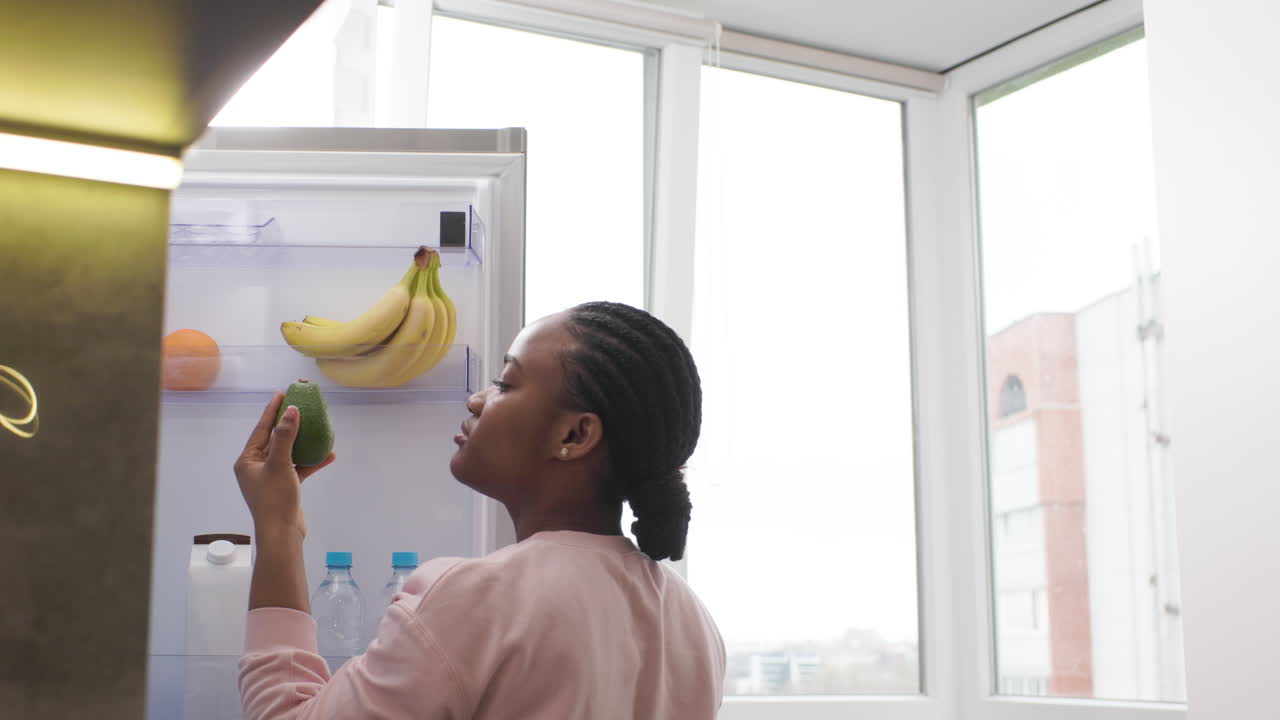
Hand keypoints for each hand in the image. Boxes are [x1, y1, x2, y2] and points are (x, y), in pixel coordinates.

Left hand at [234, 391, 335, 536]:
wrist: (282, 533)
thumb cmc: (275, 499)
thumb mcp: (279, 464)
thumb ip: (284, 436)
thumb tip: (291, 410)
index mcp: (248, 460)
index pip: (261, 429)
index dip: (272, 410)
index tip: (282, 393)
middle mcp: (256, 467)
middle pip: (275, 439)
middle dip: (289, 423)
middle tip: (299, 404)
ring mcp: (271, 477)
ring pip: (289, 453)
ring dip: (304, 442)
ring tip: (316, 427)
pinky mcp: (285, 487)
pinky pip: (298, 468)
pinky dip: (311, 461)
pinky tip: (328, 455)